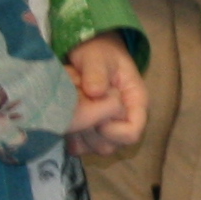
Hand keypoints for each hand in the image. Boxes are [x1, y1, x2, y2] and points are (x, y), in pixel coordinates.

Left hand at [65, 34, 146, 155]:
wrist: (90, 51)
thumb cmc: (99, 52)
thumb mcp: (97, 56)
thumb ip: (97, 72)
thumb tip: (95, 92)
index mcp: (135, 102)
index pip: (132, 132)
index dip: (112, 131)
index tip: (95, 116)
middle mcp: (124, 119)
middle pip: (112, 145)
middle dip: (92, 133)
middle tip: (78, 110)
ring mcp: (108, 126)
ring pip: (96, 148)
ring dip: (80, 135)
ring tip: (70, 112)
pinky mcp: (92, 129)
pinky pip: (82, 146)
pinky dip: (72, 138)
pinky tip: (65, 120)